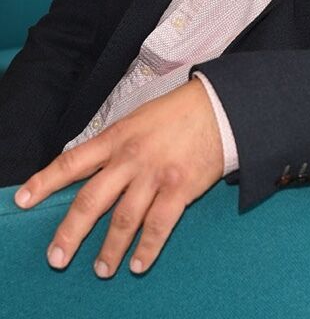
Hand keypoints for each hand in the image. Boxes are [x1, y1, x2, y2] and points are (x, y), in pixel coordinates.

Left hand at [14, 78, 222, 276]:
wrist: (218, 108)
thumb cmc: (177, 113)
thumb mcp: (137, 119)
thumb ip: (115, 145)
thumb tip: (92, 168)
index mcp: (116, 137)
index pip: (71, 162)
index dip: (44, 182)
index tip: (22, 199)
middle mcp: (130, 158)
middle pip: (91, 200)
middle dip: (70, 232)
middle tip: (56, 257)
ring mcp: (155, 175)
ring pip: (123, 220)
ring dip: (109, 250)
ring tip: (102, 269)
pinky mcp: (179, 188)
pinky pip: (159, 225)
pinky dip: (147, 248)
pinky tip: (138, 263)